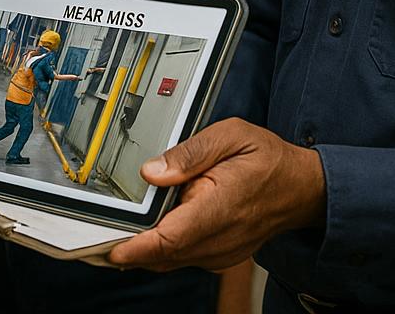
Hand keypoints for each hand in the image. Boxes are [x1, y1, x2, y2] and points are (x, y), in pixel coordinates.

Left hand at [107, 118, 325, 271]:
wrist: (301, 189)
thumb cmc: (268, 160)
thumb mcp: (232, 135)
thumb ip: (190, 152)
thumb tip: (151, 171)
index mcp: (222, 206)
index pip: (171, 237)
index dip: (136, 246)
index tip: (108, 246)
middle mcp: (220, 237)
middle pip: (164, 254)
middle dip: (128, 247)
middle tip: (93, 235)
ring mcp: (220, 252)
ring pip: (170, 260)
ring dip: (142, 250)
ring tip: (114, 230)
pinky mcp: (218, 256)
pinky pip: (181, 258)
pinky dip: (160, 249)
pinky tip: (146, 231)